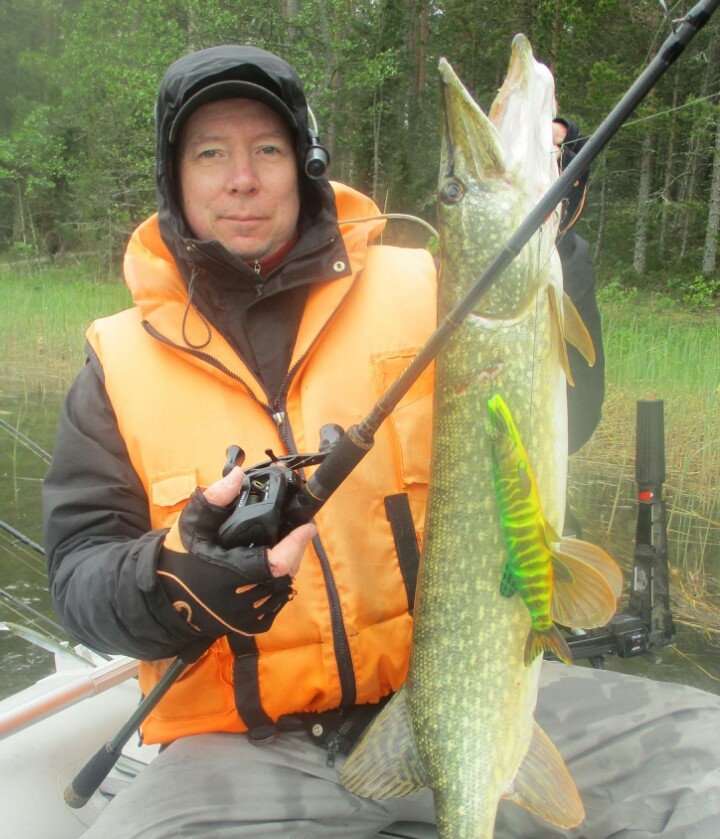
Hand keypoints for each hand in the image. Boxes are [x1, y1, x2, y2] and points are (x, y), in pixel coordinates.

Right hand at [157, 467, 315, 637]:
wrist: (162, 597)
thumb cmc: (178, 557)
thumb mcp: (193, 523)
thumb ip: (216, 498)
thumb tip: (239, 475)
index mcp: (228, 575)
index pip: (276, 563)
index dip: (295, 544)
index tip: (308, 526)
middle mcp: (240, 601)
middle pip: (286, 574)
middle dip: (295, 550)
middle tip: (297, 530)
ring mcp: (246, 617)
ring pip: (283, 589)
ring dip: (289, 566)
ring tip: (287, 545)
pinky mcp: (248, 626)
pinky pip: (275, 603)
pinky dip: (278, 584)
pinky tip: (274, 567)